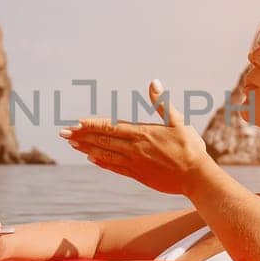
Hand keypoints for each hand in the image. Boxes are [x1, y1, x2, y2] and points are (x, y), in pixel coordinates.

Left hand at [61, 78, 214, 195]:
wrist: (196, 177)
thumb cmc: (190, 148)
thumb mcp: (178, 121)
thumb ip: (162, 103)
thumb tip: (154, 82)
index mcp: (142, 133)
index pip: (110, 127)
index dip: (92, 125)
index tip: (76, 122)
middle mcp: (134, 149)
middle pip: (102, 141)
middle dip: (81, 136)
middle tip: (63, 133)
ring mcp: (134, 164)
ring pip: (105, 155)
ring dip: (87, 149)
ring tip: (72, 144)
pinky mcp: (138, 175)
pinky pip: (115, 168)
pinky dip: (102, 162)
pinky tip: (92, 159)